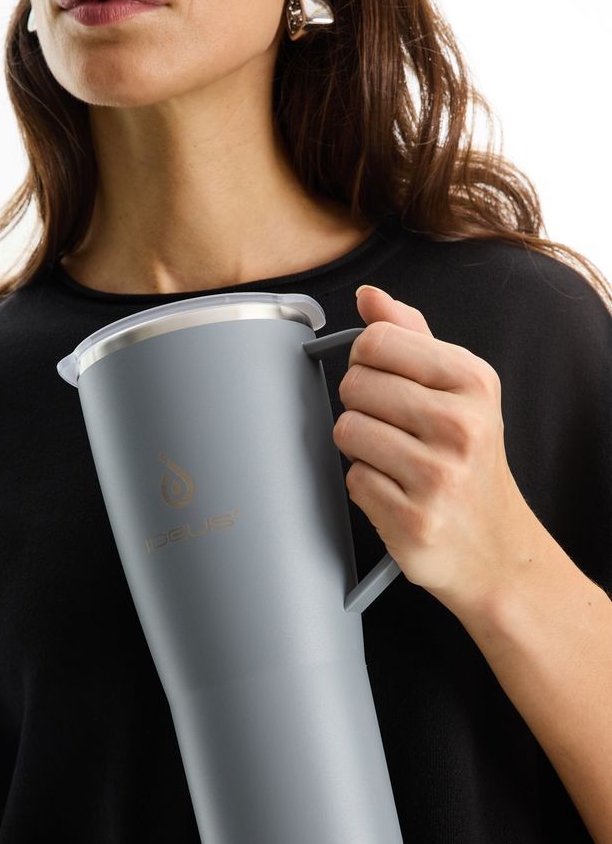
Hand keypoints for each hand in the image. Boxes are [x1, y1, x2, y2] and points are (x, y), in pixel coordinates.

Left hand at [333, 284, 534, 611]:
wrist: (495, 547)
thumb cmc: (469, 461)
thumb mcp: (458, 390)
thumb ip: (412, 336)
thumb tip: (370, 297)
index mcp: (473, 382)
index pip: (377, 340)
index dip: (366, 359)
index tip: (383, 378)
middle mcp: (461, 426)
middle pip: (355, 385)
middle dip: (362, 406)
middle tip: (393, 428)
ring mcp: (438, 477)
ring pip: (347, 431)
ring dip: (360, 447)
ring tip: (394, 460)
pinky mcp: (412, 520)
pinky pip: (353, 479)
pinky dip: (366, 485)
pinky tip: (396, 491)